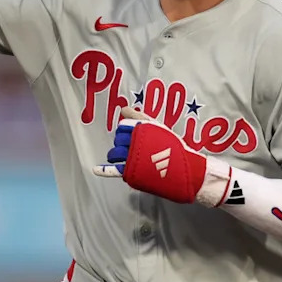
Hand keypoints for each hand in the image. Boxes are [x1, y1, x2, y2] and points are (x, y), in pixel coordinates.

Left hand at [92, 107, 231, 205]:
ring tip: (125, 158)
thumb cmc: (174, 148)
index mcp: (142, 128)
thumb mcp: (159, 128)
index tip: (132, 137)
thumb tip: (123, 109)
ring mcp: (132, 157)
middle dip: (122, 143)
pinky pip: (114, 170)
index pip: (123, 127)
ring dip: (116, 155)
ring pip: (115, 154)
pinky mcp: (132, 172)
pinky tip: (95, 170)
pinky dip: (104, 170)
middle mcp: (135, 141)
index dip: (126, 132)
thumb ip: (140, 117)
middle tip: (133, 149)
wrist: (185, 169)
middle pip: (118, 140)